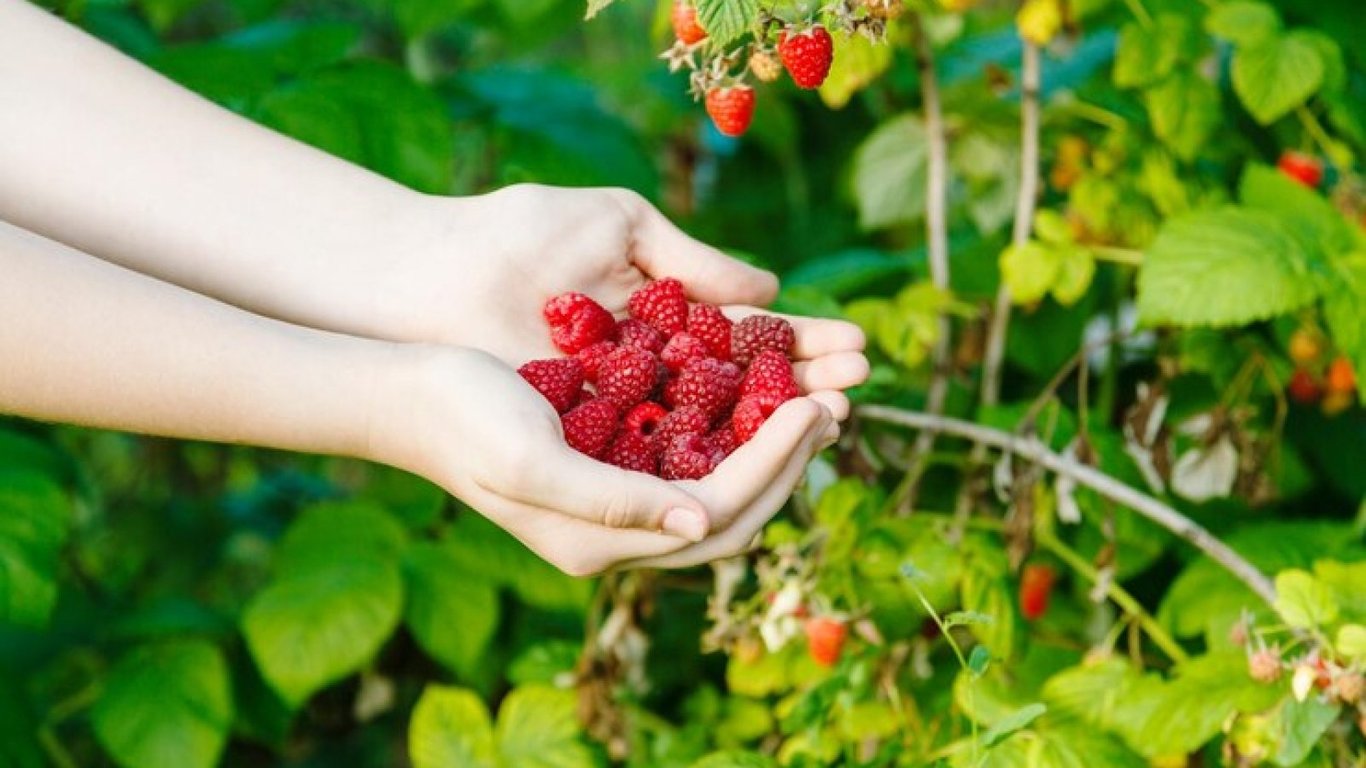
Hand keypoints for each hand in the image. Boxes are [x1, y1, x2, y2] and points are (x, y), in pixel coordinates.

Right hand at [367, 345, 839, 575]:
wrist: (411, 393)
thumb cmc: (462, 419)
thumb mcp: (530, 461)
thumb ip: (612, 502)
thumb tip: (703, 522)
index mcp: (601, 543)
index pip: (719, 511)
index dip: (774, 461)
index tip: (813, 405)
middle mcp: (619, 535)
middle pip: (735, 512)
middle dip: (791, 461)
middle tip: (836, 402)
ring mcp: (620, 504)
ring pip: (723, 488)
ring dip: (774, 448)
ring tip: (816, 398)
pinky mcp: (616, 467)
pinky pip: (696, 460)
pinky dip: (737, 430)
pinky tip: (761, 391)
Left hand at [379, 185, 867, 417]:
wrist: (438, 271)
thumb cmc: (521, 238)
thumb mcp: (622, 229)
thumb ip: (694, 264)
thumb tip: (770, 292)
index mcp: (662, 327)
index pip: (748, 347)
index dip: (802, 350)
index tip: (854, 348)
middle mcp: (649, 384)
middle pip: (745, 401)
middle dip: (806, 393)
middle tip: (858, 386)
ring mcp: (620, 424)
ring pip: (718, 441)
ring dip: (779, 432)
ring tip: (832, 413)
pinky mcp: (590, 457)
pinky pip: (667, 466)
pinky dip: (722, 458)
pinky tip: (768, 444)